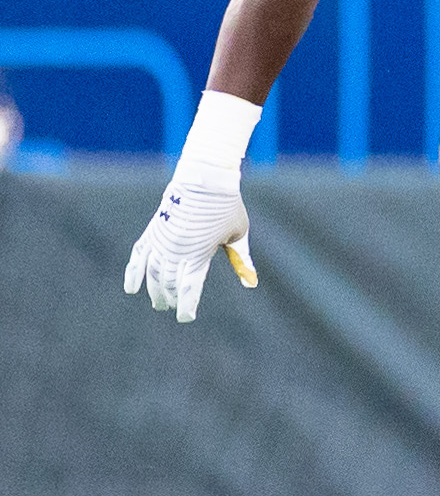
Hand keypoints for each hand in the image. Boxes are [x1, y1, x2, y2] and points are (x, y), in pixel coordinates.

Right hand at [123, 160, 257, 321]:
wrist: (204, 179)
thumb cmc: (227, 206)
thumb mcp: (239, 233)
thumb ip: (242, 259)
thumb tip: (251, 283)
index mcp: (199, 253)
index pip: (189, 287)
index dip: (186, 305)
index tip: (186, 317)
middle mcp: (176, 250)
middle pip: (169, 283)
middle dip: (170, 298)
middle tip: (172, 306)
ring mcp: (161, 240)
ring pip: (153, 273)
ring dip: (154, 290)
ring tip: (159, 301)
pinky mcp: (152, 231)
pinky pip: (138, 256)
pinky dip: (133, 273)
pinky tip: (132, 288)